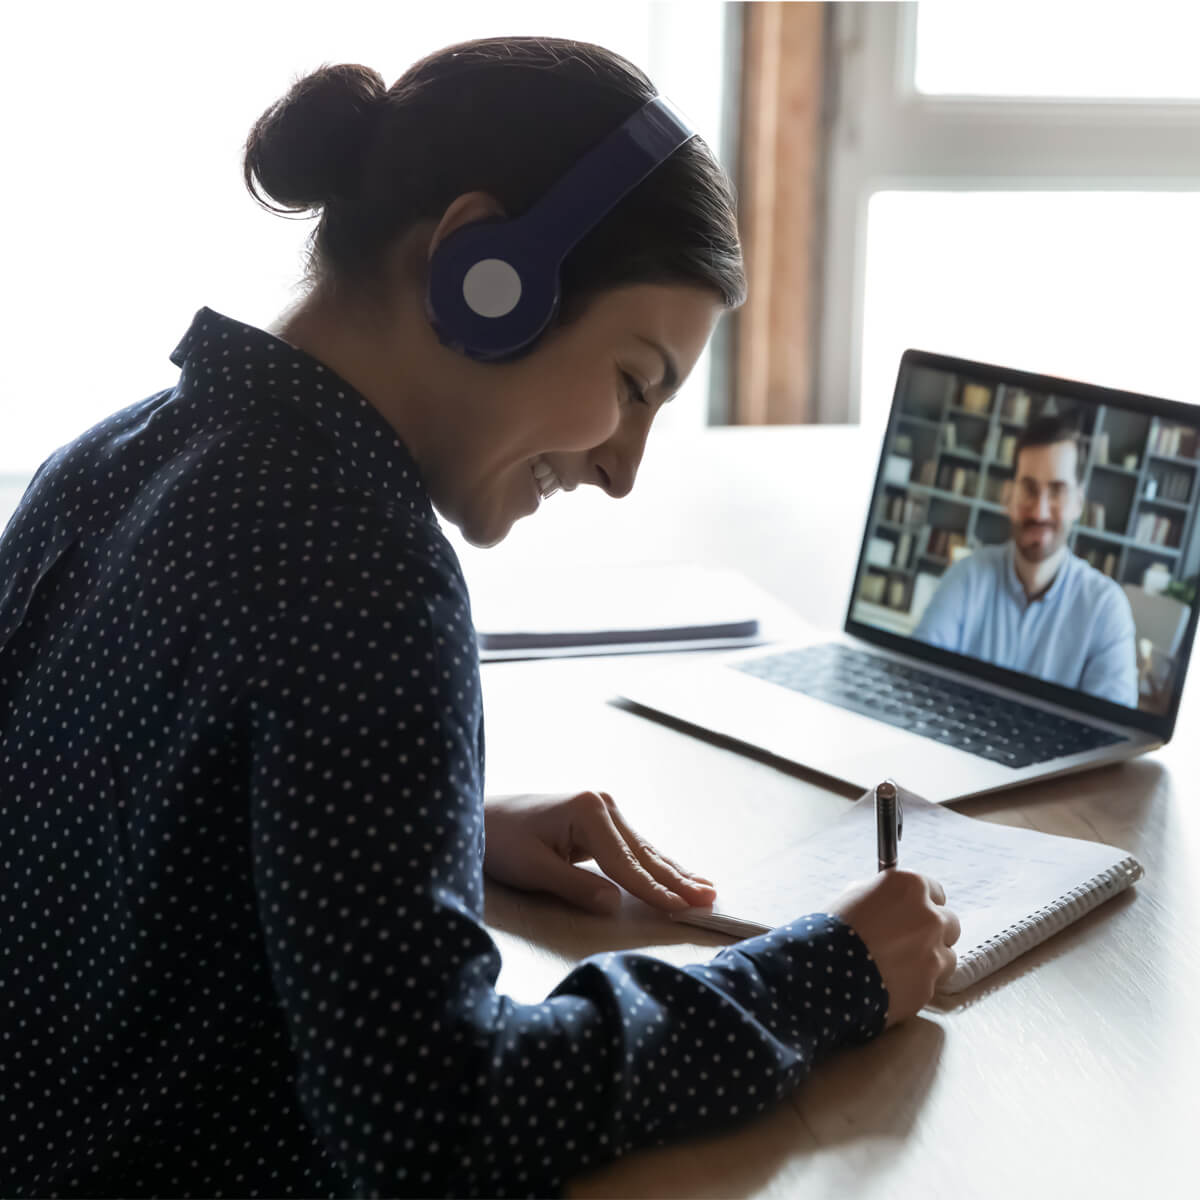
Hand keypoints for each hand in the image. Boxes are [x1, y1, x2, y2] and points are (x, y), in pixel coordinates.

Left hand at [483, 791, 716, 914]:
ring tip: (707, 889)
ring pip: (645, 849)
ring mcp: (604, 809)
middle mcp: (603, 804)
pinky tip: (678, 875)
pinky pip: (634, 848)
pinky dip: (656, 864)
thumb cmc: (501, 842)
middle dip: (678, 879)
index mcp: (590, 811)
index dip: (654, 891)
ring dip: (675, 872)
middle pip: (645, 853)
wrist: (480, 817)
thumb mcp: (534, 869)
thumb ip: (577, 887)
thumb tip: (616, 904)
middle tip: (710, 899)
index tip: (682, 910)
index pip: (627, 863)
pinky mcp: (600, 820)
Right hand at [828, 870, 960, 1026]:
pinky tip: (893, 984)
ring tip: (901, 966)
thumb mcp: (853, 897)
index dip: (923, 903)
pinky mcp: (929, 985)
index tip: (913, 912)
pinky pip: (932, 983)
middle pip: (949, 923)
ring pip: (947, 956)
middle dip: (932, 932)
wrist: (825, 972)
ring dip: (930, 960)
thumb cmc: (832, 930)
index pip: (935, 890)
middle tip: (909, 941)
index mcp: (910, 887)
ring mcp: (934, 953)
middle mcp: (929, 916)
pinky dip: (917, 984)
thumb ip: (880, 896)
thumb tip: (885, 902)